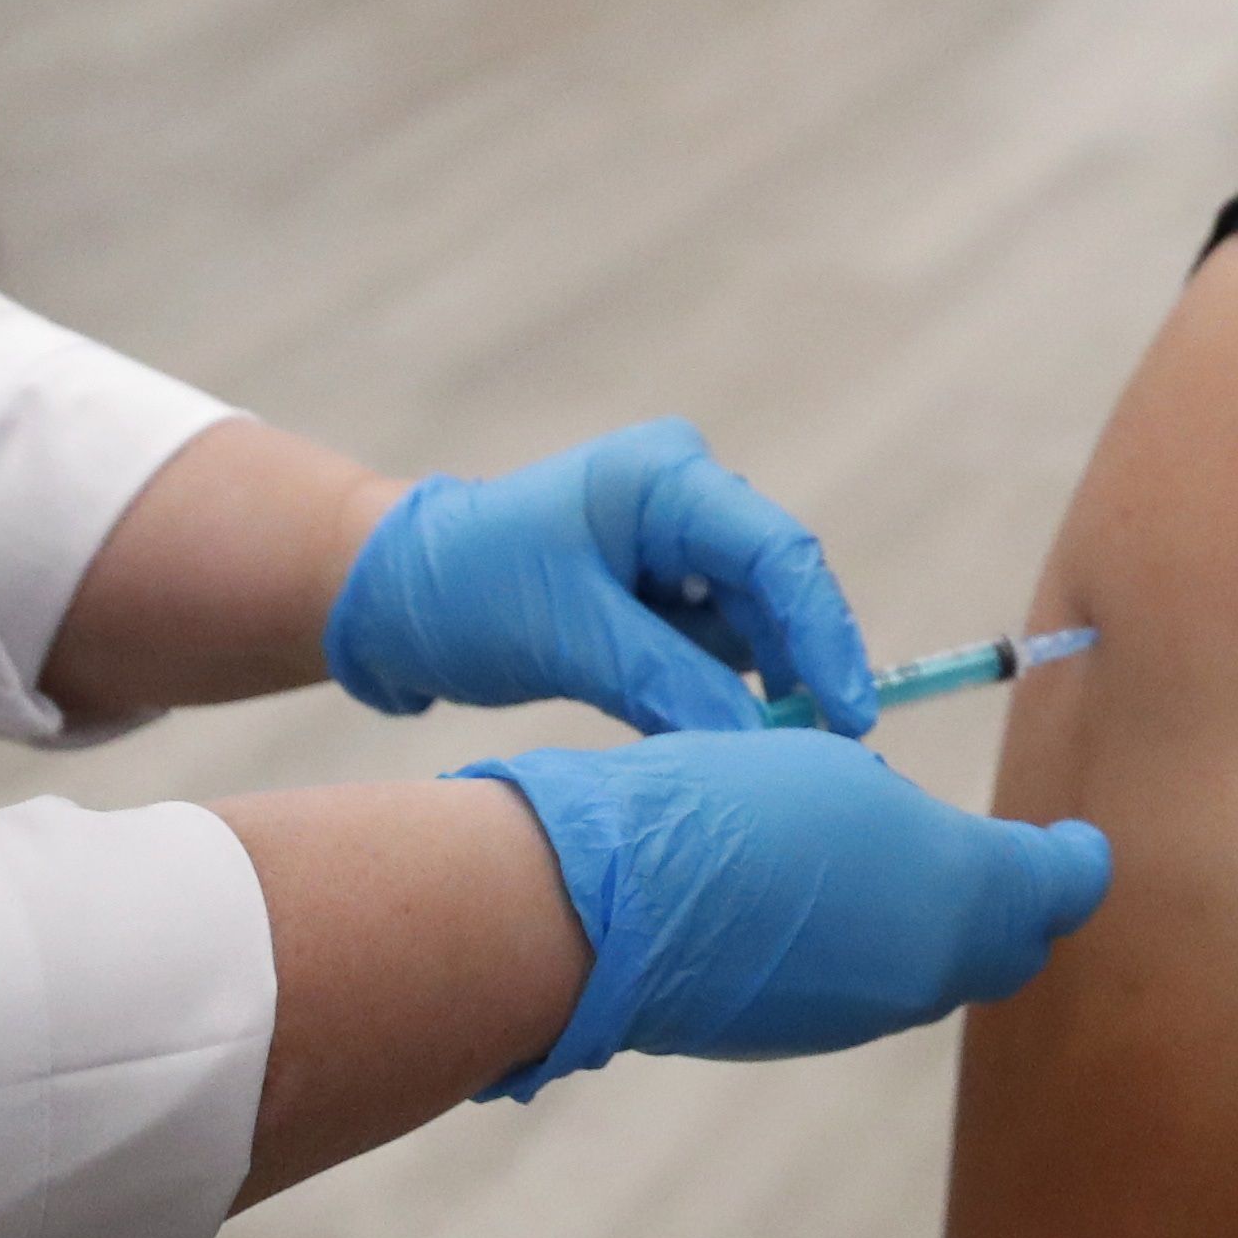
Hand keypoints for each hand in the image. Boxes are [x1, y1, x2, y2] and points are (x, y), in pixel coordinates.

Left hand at [327, 419, 879, 734]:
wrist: (389, 599)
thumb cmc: (469, 592)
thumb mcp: (572, 639)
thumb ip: (672, 684)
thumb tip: (762, 743)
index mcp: (667, 478)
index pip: (777, 554)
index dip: (823, 635)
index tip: (848, 714)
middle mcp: (685, 498)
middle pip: (776, 589)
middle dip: (802, 668)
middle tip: (827, 752)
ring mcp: (673, 544)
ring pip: (751, 625)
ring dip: (762, 689)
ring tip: (778, 759)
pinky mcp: (657, 592)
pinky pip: (713, 646)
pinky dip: (721, 695)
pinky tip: (729, 743)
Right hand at [464, 734, 1112, 1085]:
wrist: (609, 906)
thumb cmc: (731, 810)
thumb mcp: (839, 775)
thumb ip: (916, 824)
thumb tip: (935, 848)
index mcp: (961, 902)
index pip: (1053, 897)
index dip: (1072, 867)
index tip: (1078, 846)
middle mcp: (923, 977)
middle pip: (1003, 949)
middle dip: (1016, 906)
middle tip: (1009, 858)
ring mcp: (851, 1013)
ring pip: (928, 973)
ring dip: (931, 927)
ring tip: (898, 866)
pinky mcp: (788, 1032)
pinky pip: (856, 988)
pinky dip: (861, 947)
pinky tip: (817, 901)